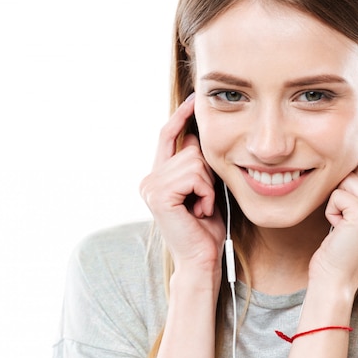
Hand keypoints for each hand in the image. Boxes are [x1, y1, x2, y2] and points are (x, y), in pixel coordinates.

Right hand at [139, 95, 225, 272]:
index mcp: (158, 175)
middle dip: (207, 172)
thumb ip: (195, 164)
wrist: (202, 259)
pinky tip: (199, 211)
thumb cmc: (206, 227)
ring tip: (201, 206)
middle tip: (204, 200)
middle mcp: (149, 178)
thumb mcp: (204, 188)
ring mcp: (150, 186)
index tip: (194, 98)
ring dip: (208, 185)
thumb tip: (193, 135)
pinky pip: (194, 175)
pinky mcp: (158, 195)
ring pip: (194, 161)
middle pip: (189, 148)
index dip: (180, 116)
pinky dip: (206, 192)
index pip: (167, 135)